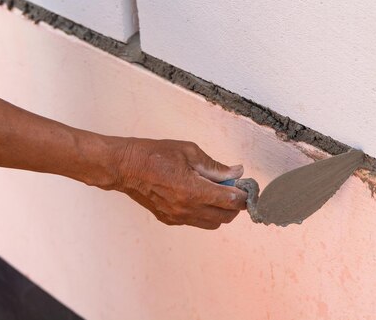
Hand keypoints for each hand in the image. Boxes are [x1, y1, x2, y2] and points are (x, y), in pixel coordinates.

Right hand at [112, 138, 246, 228]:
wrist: (126, 167)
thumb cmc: (156, 155)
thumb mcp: (190, 152)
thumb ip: (215, 166)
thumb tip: (236, 172)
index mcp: (194, 190)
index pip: (230, 201)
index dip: (244, 196)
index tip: (249, 188)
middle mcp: (187, 209)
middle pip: (225, 217)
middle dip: (235, 205)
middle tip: (234, 189)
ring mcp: (178, 217)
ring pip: (212, 223)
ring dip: (221, 211)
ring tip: (218, 193)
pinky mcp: (170, 220)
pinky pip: (196, 222)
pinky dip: (205, 213)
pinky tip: (200, 197)